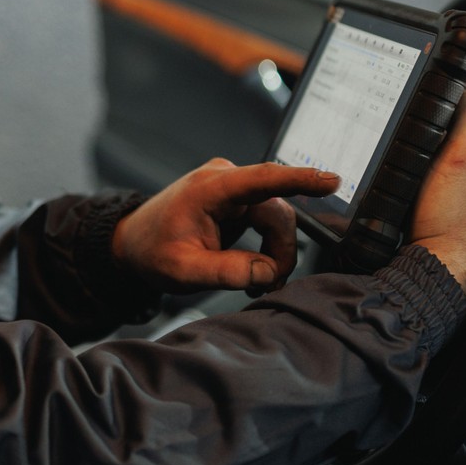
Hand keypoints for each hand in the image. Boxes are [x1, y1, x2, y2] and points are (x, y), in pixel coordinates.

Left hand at [112, 159, 341, 294]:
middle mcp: (226, 180)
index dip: (300, 180)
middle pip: (277, 212)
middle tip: (267, 285)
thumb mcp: (184, 271)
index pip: (264, 179)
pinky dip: (268, 247)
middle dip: (280, 251)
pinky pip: (268, 221)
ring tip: (257, 282)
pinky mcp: (238, 200)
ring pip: (277, 219)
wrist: (134, 243)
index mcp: (210, 188)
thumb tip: (268, 272)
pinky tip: (255, 269)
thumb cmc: (153, 252)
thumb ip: (227, 272)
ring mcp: (233, 187)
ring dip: (275, 252)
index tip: (331, 181)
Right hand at [408, 77, 465, 294]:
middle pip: (455, 136)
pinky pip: (434, 184)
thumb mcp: (462, 160)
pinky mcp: (450, 211)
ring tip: (412, 172)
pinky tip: (412, 191)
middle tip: (415, 149)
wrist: (436, 270)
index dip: (448, 109)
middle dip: (434, 136)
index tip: (426, 114)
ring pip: (442, 160)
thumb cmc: (451, 223)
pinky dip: (421, 182)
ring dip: (424, 159)